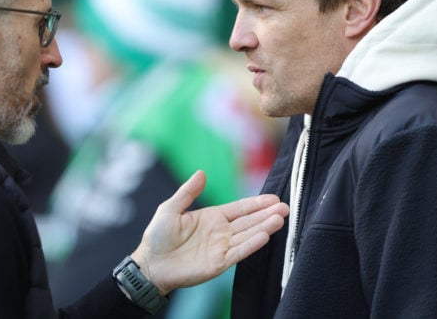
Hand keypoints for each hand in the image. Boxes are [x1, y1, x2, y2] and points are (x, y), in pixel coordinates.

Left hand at [130, 170, 287, 294]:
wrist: (150, 264)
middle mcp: (221, 232)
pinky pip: (239, 252)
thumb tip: (202, 172)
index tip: (274, 198)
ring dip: (264, 227)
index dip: (256, 203)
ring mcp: (221, 247)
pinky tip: (265, 235)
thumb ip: (188, 192)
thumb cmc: (157, 237)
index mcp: (212, 217)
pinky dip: (252, 244)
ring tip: (280, 218)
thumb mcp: (170, 208)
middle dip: (267, 214)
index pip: (240, 208)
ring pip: (248, 235)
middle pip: (249, 221)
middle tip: (286, 207)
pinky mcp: (219, 263)